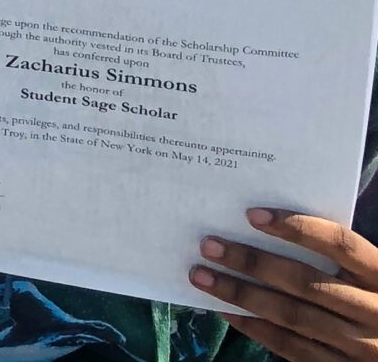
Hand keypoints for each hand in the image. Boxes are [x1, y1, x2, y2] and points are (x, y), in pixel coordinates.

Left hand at [193, 210, 377, 361]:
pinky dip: (254, 327)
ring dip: (241, 294)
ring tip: (202, 276)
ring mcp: (361, 346)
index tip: (252, 214)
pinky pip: (291, 347)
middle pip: (305, 282)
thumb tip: (261, 223)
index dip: (298, 227)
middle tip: (209, 245)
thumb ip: (332, 257)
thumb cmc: (370, 299)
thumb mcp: (365, 276)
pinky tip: (226, 310)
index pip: (341, 244)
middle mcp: (375, 312)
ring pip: (292, 316)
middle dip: (252, 262)